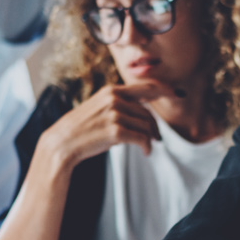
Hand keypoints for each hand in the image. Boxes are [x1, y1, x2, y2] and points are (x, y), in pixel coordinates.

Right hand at [40, 80, 175, 169]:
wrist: (63, 142)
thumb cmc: (83, 128)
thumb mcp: (100, 107)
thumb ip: (120, 103)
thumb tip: (144, 109)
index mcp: (112, 91)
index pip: (145, 87)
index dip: (164, 89)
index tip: (176, 93)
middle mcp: (114, 99)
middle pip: (147, 112)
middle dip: (155, 126)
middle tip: (157, 138)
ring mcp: (115, 114)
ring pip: (146, 126)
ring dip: (150, 138)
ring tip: (148, 146)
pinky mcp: (116, 131)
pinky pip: (142, 138)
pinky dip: (147, 147)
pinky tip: (146, 152)